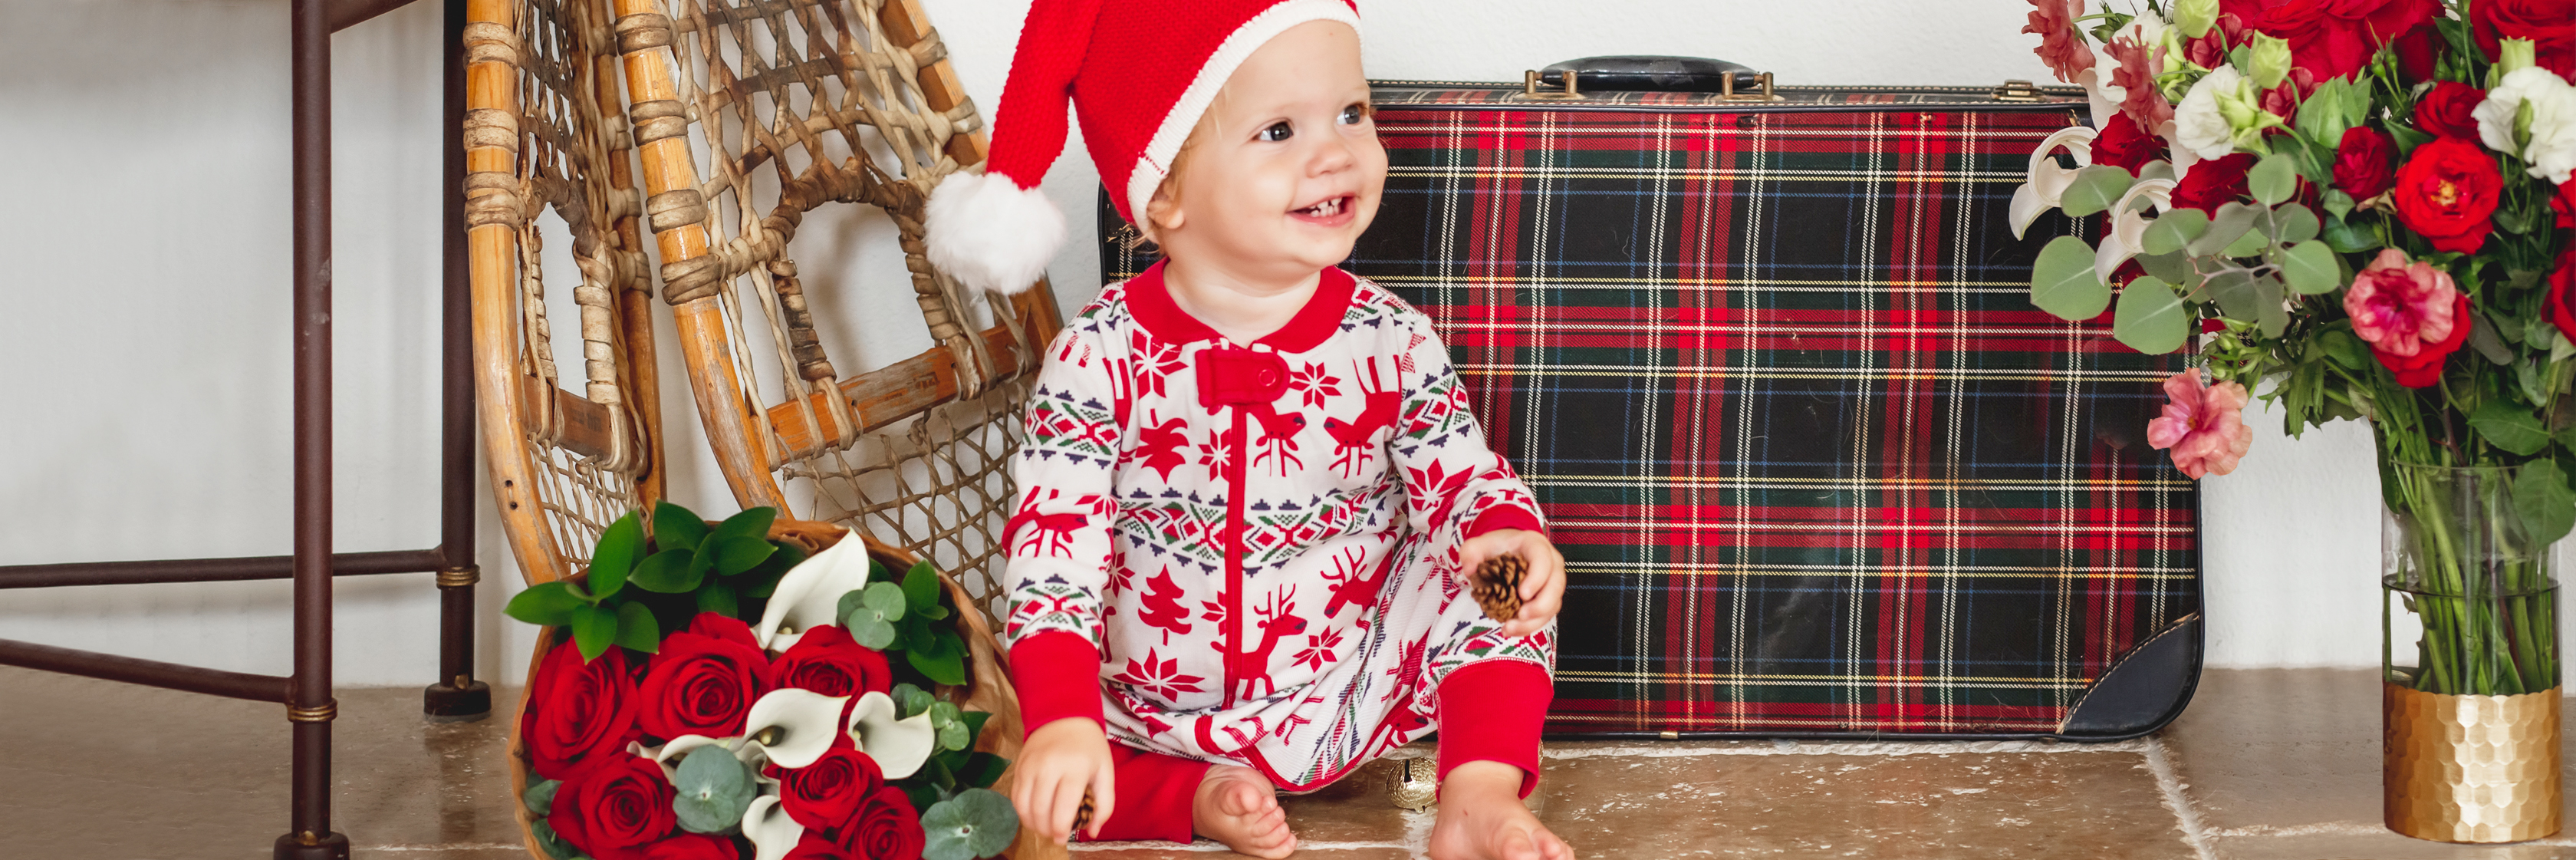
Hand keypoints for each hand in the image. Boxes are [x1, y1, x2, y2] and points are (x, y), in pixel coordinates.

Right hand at [1012, 716, 1115, 842]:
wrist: (1063, 716)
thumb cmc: (1089, 747)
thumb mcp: (1105, 771)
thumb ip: (1104, 804)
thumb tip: (1093, 831)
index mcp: (1075, 768)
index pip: (1063, 807)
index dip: (1062, 829)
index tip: (1063, 839)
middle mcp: (1049, 767)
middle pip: (1041, 811)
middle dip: (1046, 830)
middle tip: (1055, 835)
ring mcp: (1030, 766)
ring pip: (1024, 807)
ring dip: (1032, 824)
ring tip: (1044, 827)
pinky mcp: (1018, 767)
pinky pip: (1015, 797)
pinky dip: (1023, 812)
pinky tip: (1034, 814)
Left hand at [1456, 528, 1563, 638]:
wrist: (1504, 553)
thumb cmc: (1496, 548)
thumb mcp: (1479, 544)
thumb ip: (1471, 552)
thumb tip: (1470, 570)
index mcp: (1536, 546)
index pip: (1543, 560)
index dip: (1537, 578)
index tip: (1523, 594)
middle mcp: (1550, 564)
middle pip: (1556, 586)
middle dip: (1541, 605)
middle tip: (1521, 616)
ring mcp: (1551, 583)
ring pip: (1552, 605)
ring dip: (1534, 621)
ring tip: (1510, 627)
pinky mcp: (1548, 600)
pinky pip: (1544, 616)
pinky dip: (1529, 626)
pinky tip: (1510, 630)